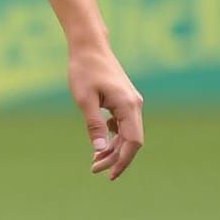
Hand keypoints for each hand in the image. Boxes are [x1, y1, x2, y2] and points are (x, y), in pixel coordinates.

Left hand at [68, 43, 143, 180]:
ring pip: (128, 133)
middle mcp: (135, 105)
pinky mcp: (124, 99)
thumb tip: (100, 150)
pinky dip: (114, 135)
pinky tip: (101, 140)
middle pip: (132, 140)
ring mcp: (131, 102)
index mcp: (129, 106)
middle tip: (94, 168)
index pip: (133, 142)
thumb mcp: (85, 99)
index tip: (109, 175)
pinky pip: (123, 124)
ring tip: (95, 159)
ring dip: (114, 147)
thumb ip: (94, 125)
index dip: (122, 161)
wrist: (89, 45)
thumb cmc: (84, 69)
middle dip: (115, 157)